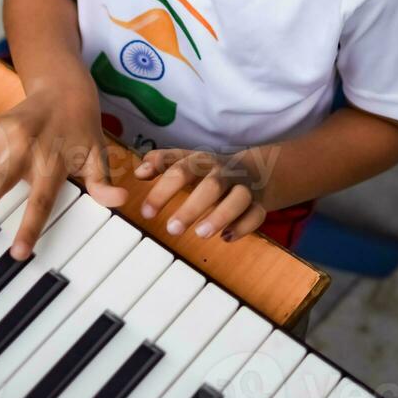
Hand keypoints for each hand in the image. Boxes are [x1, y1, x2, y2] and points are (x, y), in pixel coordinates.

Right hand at [0, 65, 127, 259]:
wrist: (66, 88)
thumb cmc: (82, 129)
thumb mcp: (97, 155)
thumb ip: (102, 182)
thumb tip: (122, 202)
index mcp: (52, 163)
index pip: (41, 201)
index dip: (30, 227)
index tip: (17, 252)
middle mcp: (27, 150)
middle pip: (1, 180)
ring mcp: (8, 135)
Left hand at [134, 147, 267, 241]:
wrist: (256, 168)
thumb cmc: (209, 169)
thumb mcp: (185, 160)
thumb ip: (161, 163)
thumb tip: (138, 172)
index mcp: (202, 160)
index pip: (180, 169)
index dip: (162, 190)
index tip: (146, 212)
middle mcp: (223, 172)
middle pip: (210, 185)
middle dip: (191, 207)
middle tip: (171, 229)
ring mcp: (243, 187)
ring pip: (238, 198)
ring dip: (220, 216)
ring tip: (200, 234)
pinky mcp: (259, 203)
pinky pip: (256, 214)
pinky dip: (243, 226)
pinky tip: (227, 237)